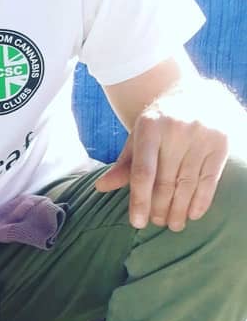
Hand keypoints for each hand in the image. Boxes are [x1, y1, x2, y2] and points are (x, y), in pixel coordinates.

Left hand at [93, 87, 230, 229]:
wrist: (193, 95)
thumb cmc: (159, 124)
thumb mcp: (138, 137)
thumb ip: (123, 164)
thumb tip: (100, 187)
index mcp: (149, 128)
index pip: (143, 172)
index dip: (140, 200)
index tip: (137, 223)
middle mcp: (176, 131)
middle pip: (166, 181)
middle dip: (160, 207)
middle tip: (157, 224)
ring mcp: (201, 136)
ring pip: (188, 183)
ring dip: (180, 209)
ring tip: (173, 224)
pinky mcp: (220, 144)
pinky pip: (209, 180)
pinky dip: (201, 200)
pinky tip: (193, 214)